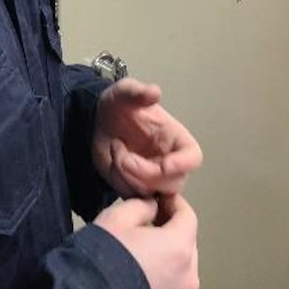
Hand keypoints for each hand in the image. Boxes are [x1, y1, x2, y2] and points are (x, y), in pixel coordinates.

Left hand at [92, 78, 202, 197]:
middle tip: (125, 158)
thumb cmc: (118, 107)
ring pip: (152, 192)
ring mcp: (152, 178)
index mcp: (175, 138)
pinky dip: (120, 182)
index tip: (165, 165)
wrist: (96, 122)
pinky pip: (133, 196)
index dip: (183, 164)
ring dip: (130, 176)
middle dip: (148, 174)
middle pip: (174, 183)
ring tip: (116, 151)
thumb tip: (154, 91)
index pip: (192, 157)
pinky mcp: (136, 188)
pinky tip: (112, 163)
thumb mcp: (123, 93)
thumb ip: (137, 91)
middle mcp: (169, 161)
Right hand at [94, 194, 198, 288]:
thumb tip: (153, 208)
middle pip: (187, 246)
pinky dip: (162, 285)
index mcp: (180, 248)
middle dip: (172, 232)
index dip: (174, 203)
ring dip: (168, 261)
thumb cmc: (106, 256)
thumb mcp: (118, 217)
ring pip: (180, 273)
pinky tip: (140, 281)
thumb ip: (142, 206)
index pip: (188, 217)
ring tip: (143, 256)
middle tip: (150, 224)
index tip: (160, 198)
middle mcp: (188, 278)